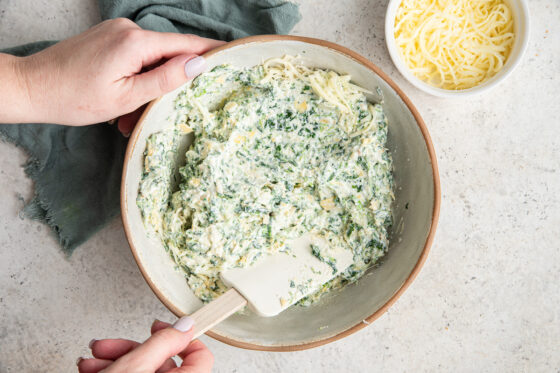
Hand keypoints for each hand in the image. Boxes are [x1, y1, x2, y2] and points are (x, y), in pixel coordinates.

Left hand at [1, 18, 223, 133]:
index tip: (235, 55)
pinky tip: (121, 105)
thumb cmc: (75, 97)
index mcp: (136, 42)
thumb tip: (198, 64)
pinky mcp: (108, 39)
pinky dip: (134, 82)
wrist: (32, 87)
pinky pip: (133, 59)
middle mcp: (128, 30)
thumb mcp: (126, 97)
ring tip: (128, 118)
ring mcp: (117, 32)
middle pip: (168, 55)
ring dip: (147, 89)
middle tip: (162, 112)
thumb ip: (165, 79)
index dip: (212, 52)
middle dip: (168, 85)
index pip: (186, 44)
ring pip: (149, 61)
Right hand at [77, 316, 212, 372]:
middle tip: (107, 348)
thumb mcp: (136, 368)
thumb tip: (185, 326)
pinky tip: (92, 372)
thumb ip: (163, 343)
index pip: (201, 357)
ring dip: (116, 362)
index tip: (158, 328)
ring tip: (91, 364)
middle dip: (129, 351)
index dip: (180, 338)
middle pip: (163, 364)